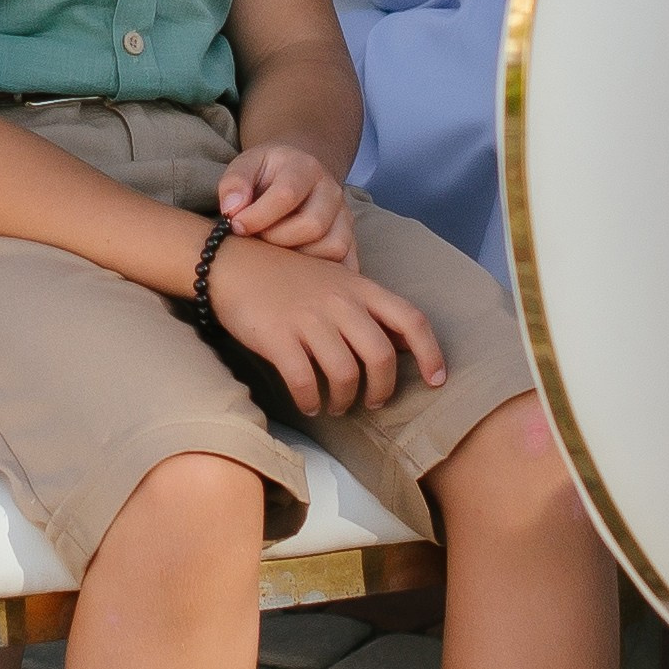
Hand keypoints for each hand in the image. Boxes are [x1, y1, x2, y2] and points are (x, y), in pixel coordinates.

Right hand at [205, 233, 445, 417]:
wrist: (232, 263)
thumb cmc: (286, 276)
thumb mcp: (335, 281)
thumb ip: (368, 308)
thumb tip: (406, 344)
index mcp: (359, 287)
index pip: (411, 319)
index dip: (431, 353)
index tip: (436, 380)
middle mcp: (340, 302)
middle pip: (381, 356)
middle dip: (383, 389)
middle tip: (372, 402)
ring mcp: (309, 319)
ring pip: (346, 374)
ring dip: (345, 400)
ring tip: (336, 405)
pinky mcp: (279, 337)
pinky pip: (305, 382)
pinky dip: (311, 401)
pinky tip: (309, 404)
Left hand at [218, 142, 357, 261]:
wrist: (295, 174)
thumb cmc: (265, 175)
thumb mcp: (245, 165)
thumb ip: (234, 183)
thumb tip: (232, 210)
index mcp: (305, 167)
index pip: (287, 194)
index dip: (258, 216)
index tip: (236, 226)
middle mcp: (332, 191)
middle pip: (313, 225)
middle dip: (277, 239)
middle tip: (257, 240)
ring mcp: (344, 217)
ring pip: (332, 248)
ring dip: (299, 260)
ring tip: (276, 254)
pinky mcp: (351, 240)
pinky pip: (346, 265)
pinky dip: (324, 275)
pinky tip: (298, 273)